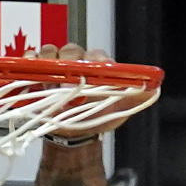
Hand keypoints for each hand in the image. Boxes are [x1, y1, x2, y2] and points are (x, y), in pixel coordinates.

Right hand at [28, 42, 153, 138]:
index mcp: (98, 66)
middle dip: (71, 59)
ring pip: (52, 52)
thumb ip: (137, 98)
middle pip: (72, 50)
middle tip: (69, 73)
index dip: (95, 59)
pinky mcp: (41, 75)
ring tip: (50, 74)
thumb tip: (153, 89)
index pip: (96, 54)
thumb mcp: (121, 110)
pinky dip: (32, 61)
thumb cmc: (100, 118)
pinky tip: (32, 66)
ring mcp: (59, 68)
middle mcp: (78, 63)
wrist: (77, 135)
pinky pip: (34, 61)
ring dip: (50, 60)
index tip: (95, 67)